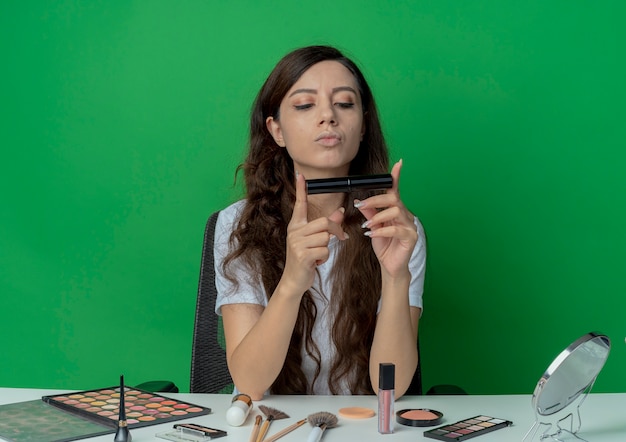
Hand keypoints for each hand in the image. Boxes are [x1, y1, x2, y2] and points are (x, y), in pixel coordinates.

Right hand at [282, 173, 347, 295]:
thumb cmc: (305, 259)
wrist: (293, 281)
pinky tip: (315, 263)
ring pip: (326, 238)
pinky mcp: (302, 255)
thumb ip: (325, 226)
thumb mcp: (314, 241)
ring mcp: (297, 244)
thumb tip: (339, 212)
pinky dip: (325, 258)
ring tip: (317, 255)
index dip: (301, 190)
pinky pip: (324, 251)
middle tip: (341, 238)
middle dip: (336, 231)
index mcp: (296, 226)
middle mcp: (294, 232)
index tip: (300, 175)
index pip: (299, 205)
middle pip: (324, 222)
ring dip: (327, 248)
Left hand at [355, 160, 417, 277]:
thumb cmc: (384, 245)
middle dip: (376, 200)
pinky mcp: (411, 237)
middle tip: (362, 205)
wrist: (390, 265)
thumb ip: (368, 212)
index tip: (398, 164)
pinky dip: (382, 231)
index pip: (395, 191)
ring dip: (378, 217)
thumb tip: (359, 200)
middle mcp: (405, 215)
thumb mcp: (372, 226)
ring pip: (396, 212)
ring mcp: (410, 225)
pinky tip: (372, 234)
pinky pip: (397, 229)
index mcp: (396, 210)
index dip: (396, 177)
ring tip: (367, 225)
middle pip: (393, 200)